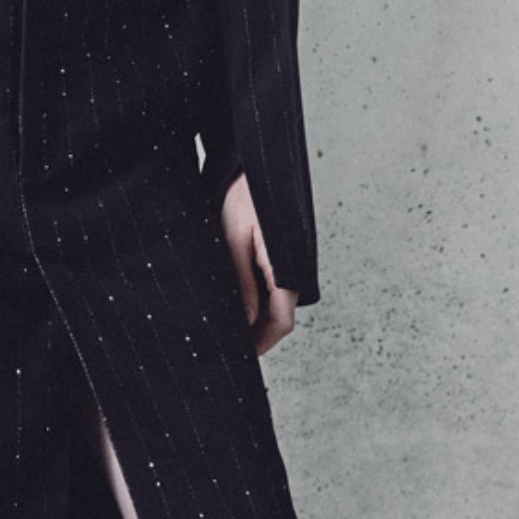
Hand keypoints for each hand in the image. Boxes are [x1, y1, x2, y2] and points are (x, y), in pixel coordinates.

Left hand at [220, 172, 296, 356]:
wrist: (252, 159)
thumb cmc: (241, 192)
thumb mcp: (233, 238)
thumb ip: (241, 281)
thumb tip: (244, 320)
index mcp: (286, 266)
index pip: (282, 321)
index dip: (262, 344)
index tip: (242, 358)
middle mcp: (293, 266)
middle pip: (280, 316)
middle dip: (257, 335)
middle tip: (229, 347)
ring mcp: (287, 259)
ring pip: (275, 300)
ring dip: (254, 316)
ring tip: (226, 326)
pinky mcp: (278, 250)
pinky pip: (270, 282)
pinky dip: (254, 296)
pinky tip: (234, 299)